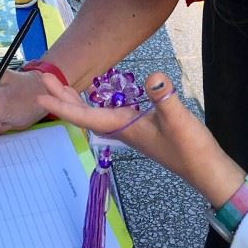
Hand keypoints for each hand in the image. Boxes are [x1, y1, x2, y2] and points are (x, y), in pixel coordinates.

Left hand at [36, 71, 244, 206]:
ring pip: (95, 115)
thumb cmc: (191, 149)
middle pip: (85, 114)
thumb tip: (154, 76)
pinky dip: (97, 105)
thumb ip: (165, 97)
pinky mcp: (142, 130)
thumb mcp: (179, 119)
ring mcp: (132, 131)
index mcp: (124, 127)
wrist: (206, 171)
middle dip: (64, 97)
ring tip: (63, 87)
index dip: (63, 104)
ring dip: (78, 101)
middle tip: (45, 78)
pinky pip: (110, 115)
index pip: (86, 116)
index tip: (41, 94)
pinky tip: (101, 98)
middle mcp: (123, 130)